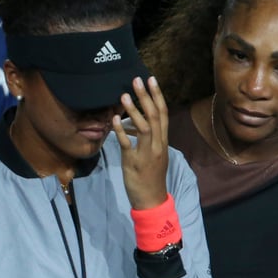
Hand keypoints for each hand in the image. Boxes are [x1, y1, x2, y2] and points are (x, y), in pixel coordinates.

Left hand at [112, 76, 168, 209]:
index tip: (152, 79)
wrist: (151, 199)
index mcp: (163, 141)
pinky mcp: (133, 162)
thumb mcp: (155, 154)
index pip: (163, 114)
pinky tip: (113, 120)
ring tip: (123, 96)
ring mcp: (146, 153)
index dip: (158, 95)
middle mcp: (157, 145)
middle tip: (137, 79)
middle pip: (155, 116)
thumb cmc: (152, 176)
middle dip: (146, 96)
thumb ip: (149, 137)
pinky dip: (120, 132)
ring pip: (144, 127)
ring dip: (134, 111)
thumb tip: (137, 121)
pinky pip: (127, 144)